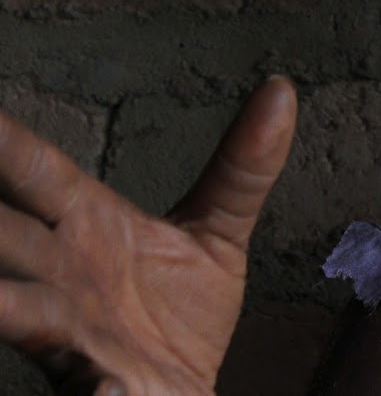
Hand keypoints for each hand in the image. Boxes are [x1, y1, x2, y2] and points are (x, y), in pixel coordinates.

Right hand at [0, 77, 297, 395]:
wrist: (182, 393)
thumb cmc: (179, 313)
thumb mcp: (217, 233)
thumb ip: (243, 166)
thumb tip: (281, 86)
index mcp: (87, 229)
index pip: (40, 176)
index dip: (9, 146)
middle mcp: (64, 278)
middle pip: (11, 239)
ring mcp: (73, 335)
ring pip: (21, 313)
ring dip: (6, 303)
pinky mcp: (98, 387)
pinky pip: (91, 391)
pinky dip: (97, 392)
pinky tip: (105, 390)